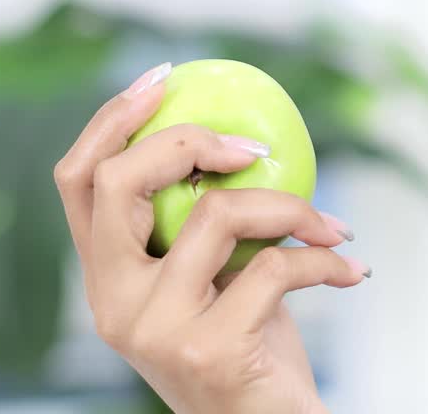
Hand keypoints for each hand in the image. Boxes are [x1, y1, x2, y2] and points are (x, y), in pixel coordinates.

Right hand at [53, 63, 368, 413]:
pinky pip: (275, 266)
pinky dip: (323, 259)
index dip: (110, 119)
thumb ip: (204, 221)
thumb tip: (241, 132)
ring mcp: (153, 328)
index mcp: (104, 278)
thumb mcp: (217, 275)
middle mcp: (112, 303)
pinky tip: (350, 270)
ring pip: (216, 213)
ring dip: (292, 206)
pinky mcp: (206, 350)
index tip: (163, 76)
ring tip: (331, 225)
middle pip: (118, 180)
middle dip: (189, 140)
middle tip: (255, 147)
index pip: (77, 181)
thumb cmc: (251, 344)